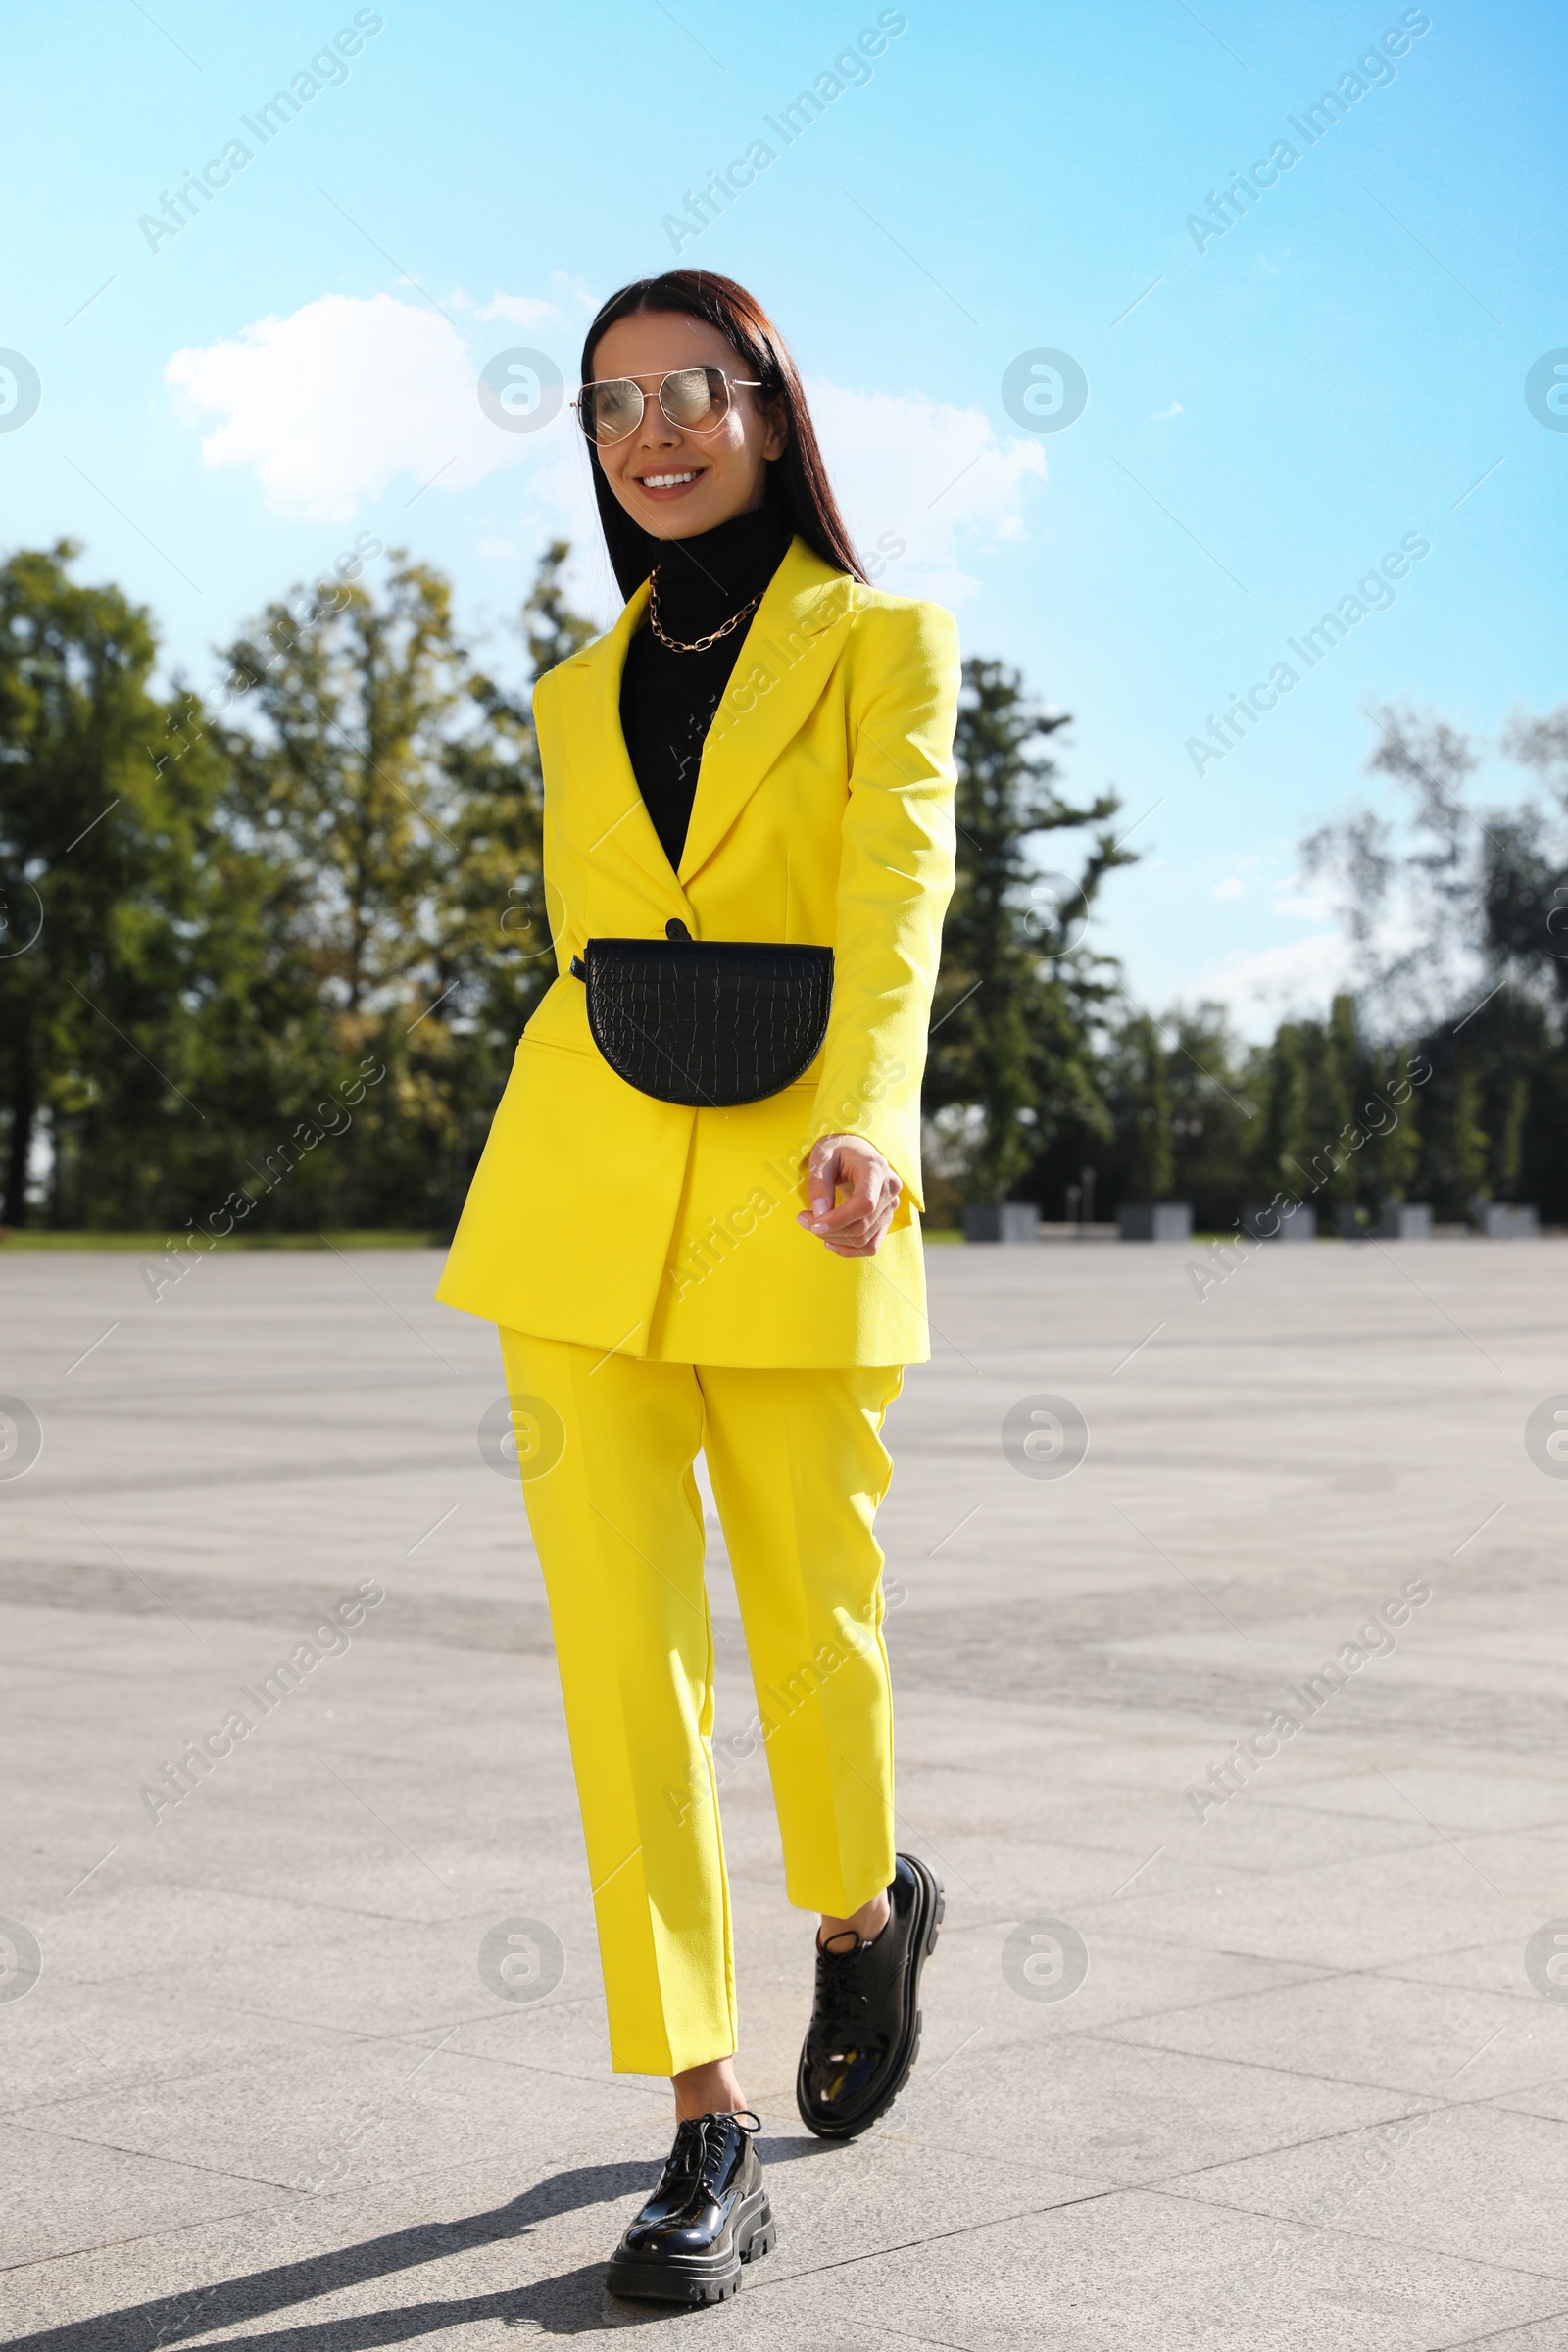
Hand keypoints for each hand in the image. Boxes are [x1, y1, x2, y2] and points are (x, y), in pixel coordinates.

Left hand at [796, 1134, 901, 1258]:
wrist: (855, 1148)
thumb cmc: (837, 1149)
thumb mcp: (822, 1156)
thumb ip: (819, 1183)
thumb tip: (820, 1214)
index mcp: (876, 1169)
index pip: (864, 1204)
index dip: (839, 1220)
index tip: (813, 1224)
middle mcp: (890, 1188)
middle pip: (863, 1225)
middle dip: (830, 1230)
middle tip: (803, 1220)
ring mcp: (891, 1205)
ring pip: (865, 1239)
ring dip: (835, 1240)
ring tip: (813, 1225)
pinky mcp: (886, 1218)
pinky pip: (871, 1245)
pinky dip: (849, 1250)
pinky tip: (829, 1241)